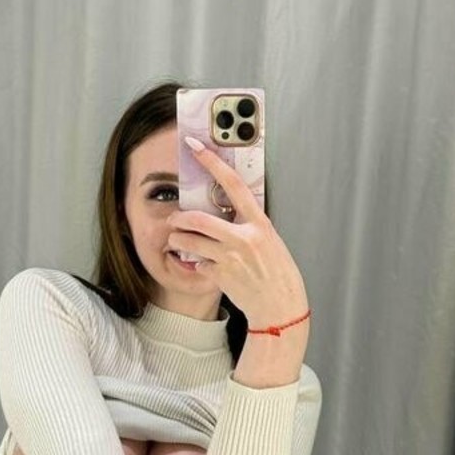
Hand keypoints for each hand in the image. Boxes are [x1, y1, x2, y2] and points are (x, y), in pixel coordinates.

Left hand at [169, 140, 307, 325]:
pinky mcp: (220, 275)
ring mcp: (230, 258)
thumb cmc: (277, 273)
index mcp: (259, 223)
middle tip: (175, 219)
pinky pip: (198, 263)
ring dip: (179, 240)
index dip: (213, 163)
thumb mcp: (270, 240)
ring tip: (180, 240)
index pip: (234, 184)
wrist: (280, 306)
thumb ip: (250, 224)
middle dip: (180, 218)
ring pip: (190, 242)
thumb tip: (230, 211)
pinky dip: (197, 263)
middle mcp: (244, 238)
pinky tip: (206, 266)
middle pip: (198, 219)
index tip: (196, 148)